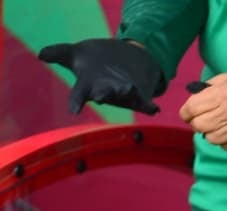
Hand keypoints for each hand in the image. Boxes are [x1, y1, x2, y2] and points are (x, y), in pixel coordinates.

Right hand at [38, 39, 163, 114]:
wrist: (125, 58)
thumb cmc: (96, 60)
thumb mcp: (76, 53)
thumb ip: (59, 53)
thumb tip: (41, 54)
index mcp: (88, 85)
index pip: (78, 95)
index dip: (75, 103)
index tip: (73, 110)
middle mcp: (105, 93)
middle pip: (103, 95)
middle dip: (103, 95)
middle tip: (102, 96)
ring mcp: (123, 95)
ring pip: (125, 98)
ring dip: (127, 95)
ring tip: (129, 89)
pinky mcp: (140, 95)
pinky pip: (145, 103)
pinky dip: (149, 107)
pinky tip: (154, 109)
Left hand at [179, 69, 226, 150]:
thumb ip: (209, 89)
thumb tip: (195, 100)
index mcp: (222, 95)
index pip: (192, 109)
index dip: (186, 112)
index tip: (188, 112)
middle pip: (199, 126)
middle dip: (197, 122)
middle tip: (202, 118)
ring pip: (211, 139)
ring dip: (210, 133)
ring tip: (216, 126)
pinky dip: (224, 141)